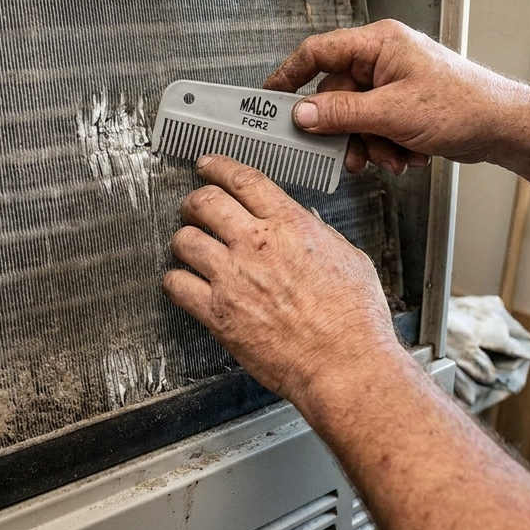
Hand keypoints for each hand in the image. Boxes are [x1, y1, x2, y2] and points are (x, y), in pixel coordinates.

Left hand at [163, 154, 403, 405]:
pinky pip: (177, 285)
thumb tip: (303, 225)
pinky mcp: (218, 313)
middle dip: (194, 201)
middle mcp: (257, 245)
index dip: (219, 167)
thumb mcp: (348, 257)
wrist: (345, 364)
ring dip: (183, 240)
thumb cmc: (354, 320)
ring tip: (188, 247)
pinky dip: (175, 281)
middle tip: (193, 207)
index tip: (209, 166)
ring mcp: (233, 278)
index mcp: (291, 226)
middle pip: (205, 202)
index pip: (244, 180)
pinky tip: (183, 283)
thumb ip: (318, 236)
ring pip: (184, 240)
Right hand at [265, 18, 526, 172]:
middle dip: (348, 131)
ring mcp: (394, 83)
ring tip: (393, 158)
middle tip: (352, 155)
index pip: (319, 51)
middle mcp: (383, 58)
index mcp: (378, 43)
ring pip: (356, 118)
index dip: (290, 74)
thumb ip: (342, 114)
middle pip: (337, 96)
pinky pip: (376, 127)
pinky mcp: (403, 105)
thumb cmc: (461, 106)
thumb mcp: (392, 113)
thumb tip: (302, 115)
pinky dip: (387, 147)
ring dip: (371, 144)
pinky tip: (409, 156)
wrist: (503, 127)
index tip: (269, 97)